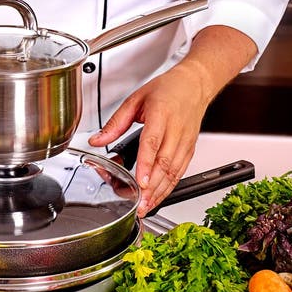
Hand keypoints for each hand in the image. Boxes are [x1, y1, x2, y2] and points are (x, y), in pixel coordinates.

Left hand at [88, 25, 256, 217]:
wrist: (194, 84)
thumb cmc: (167, 89)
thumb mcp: (135, 99)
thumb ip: (115, 122)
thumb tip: (97, 140)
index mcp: (160, 114)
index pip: (152, 142)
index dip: (146, 164)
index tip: (140, 181)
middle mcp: (175, 130)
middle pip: (164, 163)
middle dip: (152, 187)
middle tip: (139, 204)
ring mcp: (185, 142)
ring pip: (174, 172)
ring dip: (160, 192)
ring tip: (146, 206)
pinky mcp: (190, 150)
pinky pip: (180, 172)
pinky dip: (169, 187)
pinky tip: (158, 197)